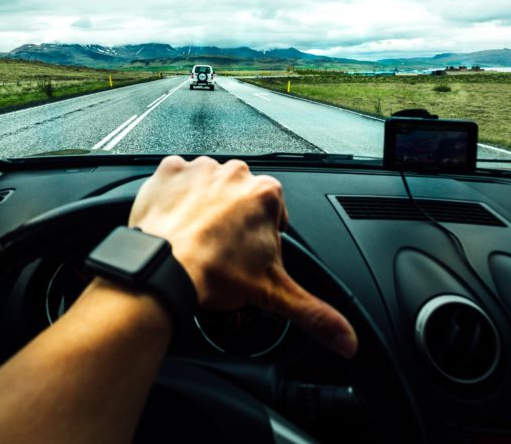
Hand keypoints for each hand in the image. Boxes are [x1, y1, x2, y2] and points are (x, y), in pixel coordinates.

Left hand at [129, 155, 357, 358]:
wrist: (164, 267)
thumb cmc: (214, 273)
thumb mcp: (274, 294)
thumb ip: (315, 314)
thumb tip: (346, 340)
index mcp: (266, 194)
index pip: (272, 214)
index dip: (260, 238)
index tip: (246, 255)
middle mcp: (235, 174)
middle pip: (239, 198)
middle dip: (233, 220)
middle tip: (220, 250)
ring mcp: (200, 169)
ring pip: (208, 186)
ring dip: (203, 206)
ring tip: (195, 237)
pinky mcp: (168, 171)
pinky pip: (175, 178)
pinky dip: (174, 196)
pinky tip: (175, 220)